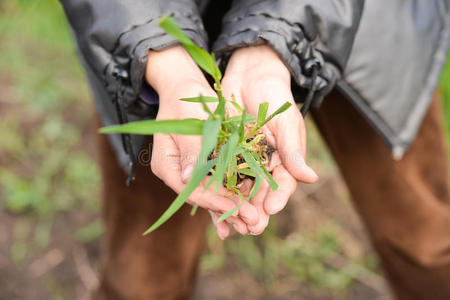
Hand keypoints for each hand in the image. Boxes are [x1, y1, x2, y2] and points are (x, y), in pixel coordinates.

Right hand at [146, 46, 258, 237]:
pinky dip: (233, 195)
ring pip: (212, 195)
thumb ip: (190, 149)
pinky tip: (247, 208)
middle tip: (251, 222)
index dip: (212, 199)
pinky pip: (219, 185)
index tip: (234, 207)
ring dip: (232, 208)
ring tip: (252, 222)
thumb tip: (186, 177)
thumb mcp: (188, 123)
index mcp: (166, 165)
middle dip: (227, 209)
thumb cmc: (186, 103)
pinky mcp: (205, 167)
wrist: (188, 90)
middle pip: (203, 197)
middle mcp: (178, 173)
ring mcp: (191, 172)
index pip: (190, 188)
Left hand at [219, 45, 318, 233]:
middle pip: (260, 192)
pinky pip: (219, 174)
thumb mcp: (286, 122)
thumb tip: (311, 179)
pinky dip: (216, 189)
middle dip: (255, 211)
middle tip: (250, 228)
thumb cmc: (274, 96)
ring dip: (235, 207)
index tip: (271, 209)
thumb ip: (293, 151)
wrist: (249, 74)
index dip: (278, 197)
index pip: (282, 184)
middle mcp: (263, 163)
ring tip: (231, 225)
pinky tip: (210, 205)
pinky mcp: (222, 153)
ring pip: (239, 188)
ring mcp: (242, 159)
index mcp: (283, 159)